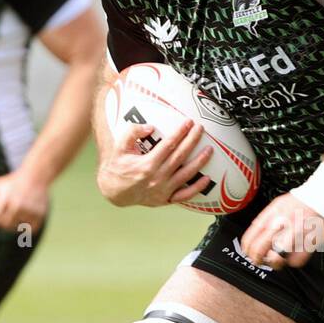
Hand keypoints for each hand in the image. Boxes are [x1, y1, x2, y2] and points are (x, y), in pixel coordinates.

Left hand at [0, 170, 49, 231]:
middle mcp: (18, 204)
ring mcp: (30, 210)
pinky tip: (28, 216)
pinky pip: (30, 229)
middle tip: (9, 211)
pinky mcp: (40, 214)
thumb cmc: (11, 183)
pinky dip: (28, 226)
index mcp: (4, 197)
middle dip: (5, 220)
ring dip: (16, 223)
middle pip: (5, 225)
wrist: (35, 176)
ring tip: (19, 212)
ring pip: (18, 228)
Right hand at [97, 118, 211, 207]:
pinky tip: (206, 179)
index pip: (168, 145)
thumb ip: (132, 133)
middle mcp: (157, 178)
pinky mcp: (165, 199)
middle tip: (201, 129)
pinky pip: (184, 195)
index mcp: (146, 165)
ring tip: (209, 150)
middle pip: (180, 157)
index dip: (180, 133)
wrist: (113, 191)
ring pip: (186, 174)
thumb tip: (150, 127)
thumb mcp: (119, 147)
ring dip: (199, 161)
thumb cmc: (117, 167)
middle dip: (192, 141)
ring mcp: (163, 190)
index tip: (188, 123)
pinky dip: (196, 188)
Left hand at [240, 192, 323, 269]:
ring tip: (280, 258)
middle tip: (263, 260)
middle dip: (258, 259)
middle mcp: (281, 224)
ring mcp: (294, 234)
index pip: (250, 239)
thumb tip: (256, 235)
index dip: (248, 250)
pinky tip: (295, 255)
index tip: (250, 253)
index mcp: (271, 215)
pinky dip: (294, 261)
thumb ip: (266, 219)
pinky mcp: (308, 243)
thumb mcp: (278, 204)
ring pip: (276, 258)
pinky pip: (295, 261)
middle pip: (259, 251)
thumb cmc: (303, 200)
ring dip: (276, 262)